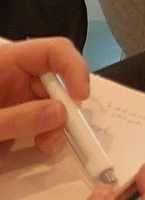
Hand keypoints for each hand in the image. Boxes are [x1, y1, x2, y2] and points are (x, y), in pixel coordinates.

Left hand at [0, 37, 87, 158]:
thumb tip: (61, 113)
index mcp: (5, 62)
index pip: (54, 51)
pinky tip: (39, 147)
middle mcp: (13, 75)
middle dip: (65, 107)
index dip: (74, 69)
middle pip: (55, 81)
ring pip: (50, 103)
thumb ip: (17, 118)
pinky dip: (45, 134)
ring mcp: (11, 96)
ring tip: (47, 148)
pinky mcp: (10, 118)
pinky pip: (37, 120)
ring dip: (56, 125)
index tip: (81, 98)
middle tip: (63, 135)